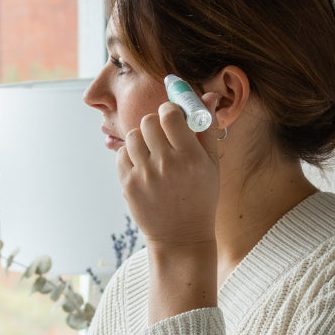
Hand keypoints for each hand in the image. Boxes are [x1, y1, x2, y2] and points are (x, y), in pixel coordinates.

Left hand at [117, 95, 221, 249]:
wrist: (181, 237)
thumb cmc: (200, 199)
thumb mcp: (212, 166)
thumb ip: (207, 130)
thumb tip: (209, 97)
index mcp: (190, 157)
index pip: (170, 114)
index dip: (170, 112)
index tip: (173, 118)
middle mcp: (166, 164)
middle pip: (148, 121)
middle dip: (155, 125)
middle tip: (163, 137)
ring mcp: (144, 175)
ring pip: (133, 136)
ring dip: (142, 139)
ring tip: (152, 153)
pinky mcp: (129, 185)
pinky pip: (122, 155)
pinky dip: (131, 156)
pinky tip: (144, 167)